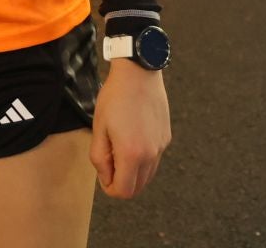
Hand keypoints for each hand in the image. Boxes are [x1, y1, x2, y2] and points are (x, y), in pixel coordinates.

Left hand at [90, 58, 171, 199]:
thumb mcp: (99, 128)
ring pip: (147, 175)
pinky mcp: (166, 137)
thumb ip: (100, 158)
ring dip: (132, 172)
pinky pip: (154, 159)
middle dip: (121, 182)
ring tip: (120, 149)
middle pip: (137, 188)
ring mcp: (161, 147)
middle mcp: (151, 154)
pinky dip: (143, 159)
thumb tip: (107, 177)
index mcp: (132, 154)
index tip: (103, 172)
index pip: (124, 191)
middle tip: (110, 162)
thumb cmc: (115, 98)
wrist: (139, 73)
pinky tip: (132, 138)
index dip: (109, 187)